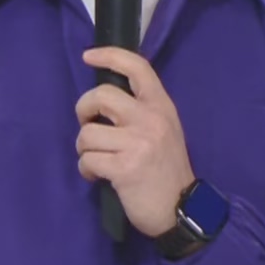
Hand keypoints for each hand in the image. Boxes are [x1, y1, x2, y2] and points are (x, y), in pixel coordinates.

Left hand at [76, 48, 197, 238]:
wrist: (181, 209)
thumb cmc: (168, 169)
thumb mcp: (165, 130)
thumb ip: (142, 111)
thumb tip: (104, 101)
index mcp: (162, 106)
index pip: (137, 67)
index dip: (109, 55)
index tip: (89, 56)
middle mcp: (151, 119)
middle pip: (101, 96)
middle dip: (83, 111)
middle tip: (90, 127)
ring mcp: (137, 143)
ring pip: (87, 134)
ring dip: (85, 150)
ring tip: (99, 160)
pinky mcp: (124, 168)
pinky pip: (87, 160)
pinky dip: (87, 170)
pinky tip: (98, 176)